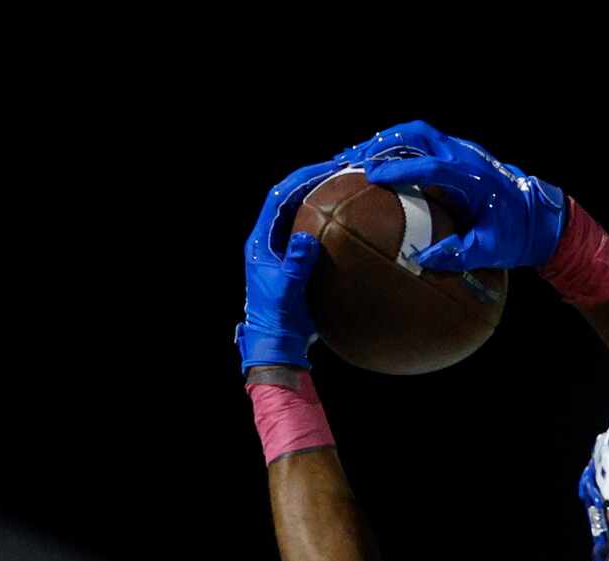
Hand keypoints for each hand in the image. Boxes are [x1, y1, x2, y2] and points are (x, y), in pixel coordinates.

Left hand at [240, 158, 344, 371]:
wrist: (278, 344)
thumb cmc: (278, 319)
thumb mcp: (286, 291)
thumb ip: (294, 265)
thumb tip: (306, 238)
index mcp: (261, 242)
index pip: (279, 197)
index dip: (301, 178)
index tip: (326, 167)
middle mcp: (270, 241)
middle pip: (291, 198)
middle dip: (313, 180)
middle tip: (340, 169)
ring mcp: (283, 251)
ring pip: (301, 212)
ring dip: (321, 197)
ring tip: (345, 184)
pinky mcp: (296, 262)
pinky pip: (312, 231)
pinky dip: (328, 220)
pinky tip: (348, 218)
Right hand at [352, 119, 566, 272]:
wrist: (537, 216)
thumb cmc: (514, 235)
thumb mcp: (490, 250)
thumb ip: (459, 254)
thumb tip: (422, 260)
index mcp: (473, 178)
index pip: (431, 166)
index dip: (400, 169)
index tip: (371, 176)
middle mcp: (464, 156)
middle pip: (417, 134)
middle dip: (382, 143)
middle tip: (352, 160)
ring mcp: (460, 150)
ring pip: (416, 133)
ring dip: (384, 141)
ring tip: (352, 158)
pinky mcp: (454, 154)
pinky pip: (420, 142)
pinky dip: (394, 147)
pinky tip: (373, 163)